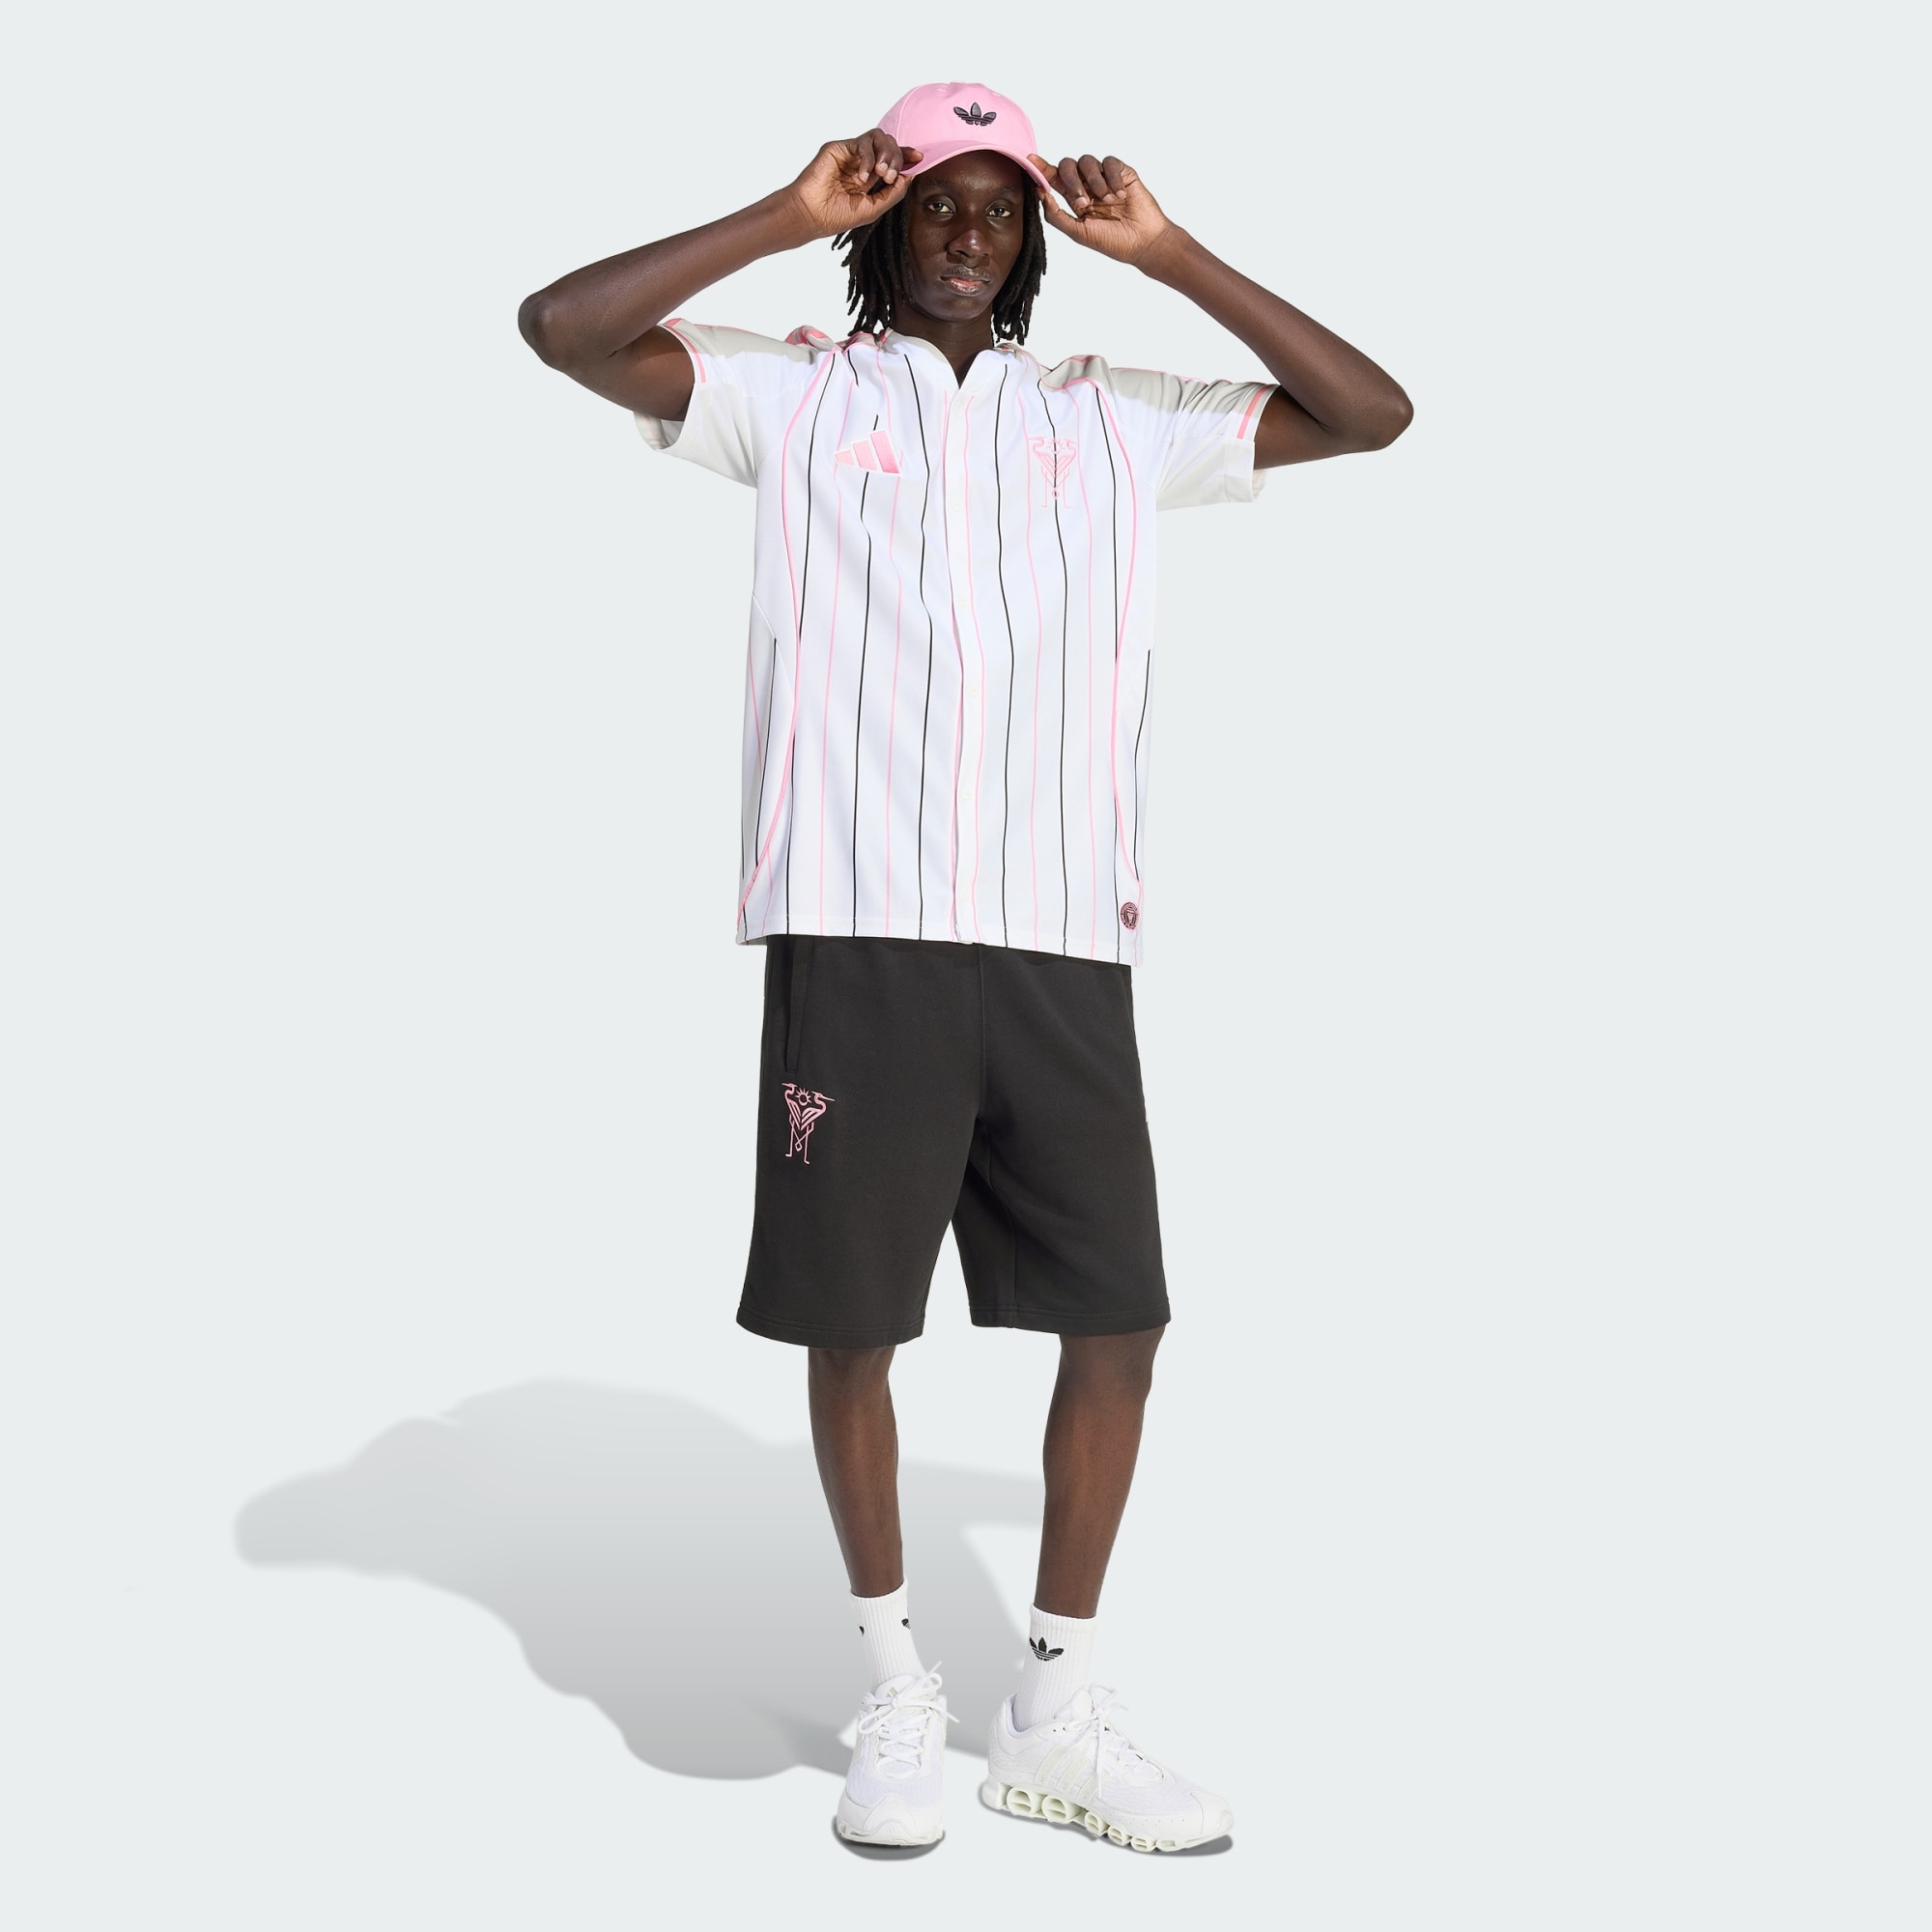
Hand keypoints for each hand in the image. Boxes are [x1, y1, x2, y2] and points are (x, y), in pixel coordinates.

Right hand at [784, 130, 924, 240]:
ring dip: (885, 153)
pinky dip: (867, 158)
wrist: (810, 215)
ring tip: (881, 174)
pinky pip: (862, 143)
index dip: (907, 155)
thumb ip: (893, 193)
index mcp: (870, 177)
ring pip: (878, 137)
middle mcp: (862, 162)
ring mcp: (851, 154)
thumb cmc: (836, 216)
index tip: (919, 157)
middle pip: (889, 144)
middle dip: (896, 157)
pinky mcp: (839, 148)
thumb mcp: (873, 209)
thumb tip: (910, 176)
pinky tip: (862, 177)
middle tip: (889, 177)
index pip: (893, 158)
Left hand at [1029, 153, 1177, 267]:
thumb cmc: (1113, 242)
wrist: (1144, 242)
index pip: (1055, 179)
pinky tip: (1121, 195)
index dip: (1042, 169)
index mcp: (1076, 200)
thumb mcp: (1079, 233)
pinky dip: (1113, 178)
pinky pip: (1110, 162)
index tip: (1030, 160)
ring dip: (1094, 182)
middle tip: (1083, 202)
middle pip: (1067, 166)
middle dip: (1071, 181)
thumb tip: (1040, 193)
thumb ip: (1057, 215)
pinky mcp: (1122, 172)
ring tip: (1108, 201)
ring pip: (1087, 161)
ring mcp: (1105, 178)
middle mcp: (1088, 186)